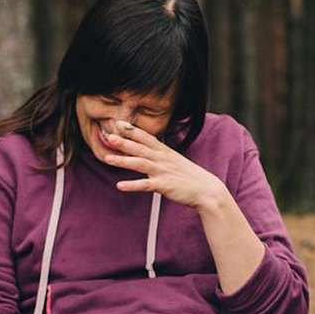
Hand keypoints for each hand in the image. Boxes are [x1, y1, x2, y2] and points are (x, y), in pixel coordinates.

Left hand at [98, 121, 233, 211]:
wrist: (206, 190)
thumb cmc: (189, 176)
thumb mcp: (175, 161)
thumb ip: (161, 156)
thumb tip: (148, 153)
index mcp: (165, 152)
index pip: (146, 137)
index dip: (132, 130)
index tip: (118, 123)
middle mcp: (162, 159)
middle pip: (140, 148)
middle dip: (124, 142)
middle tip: (108, 136)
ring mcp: (163, 172)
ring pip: (140, 164)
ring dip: (123, 161)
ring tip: (107, 159)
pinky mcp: (164, 185)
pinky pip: (145, 185)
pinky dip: (132, 185)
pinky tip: (119, 185)